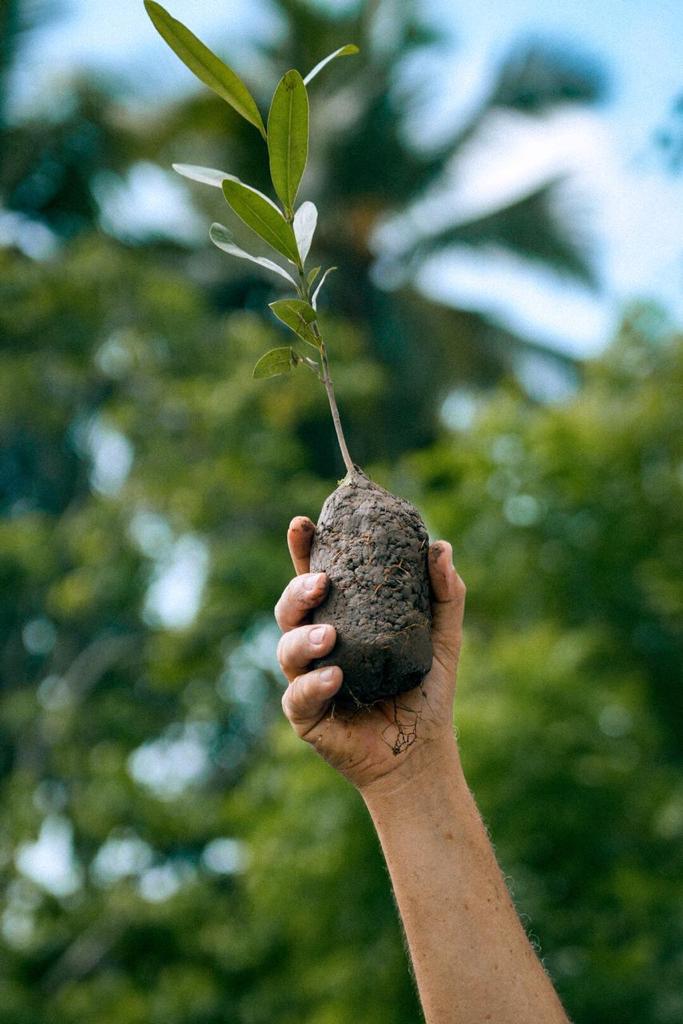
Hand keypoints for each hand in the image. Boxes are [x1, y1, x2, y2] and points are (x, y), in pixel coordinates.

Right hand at [276, 515, 465, 793]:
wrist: (423, 752)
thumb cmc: (426, 689)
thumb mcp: (442, 637)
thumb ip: (444, 594)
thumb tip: (440, 547)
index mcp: (340, 617)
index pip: (314, 576)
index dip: (303, 549)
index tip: (303, 523)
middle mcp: (316, 644)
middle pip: (290, 608)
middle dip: (297, 590)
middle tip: (320, 582)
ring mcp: (307, 679)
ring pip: (287, 648)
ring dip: (303, 637)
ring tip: (328, 634)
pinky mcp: (306, 716)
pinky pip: (299, 696)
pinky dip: (314, 684)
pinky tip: (334, 676)